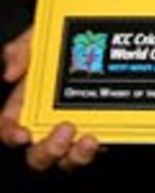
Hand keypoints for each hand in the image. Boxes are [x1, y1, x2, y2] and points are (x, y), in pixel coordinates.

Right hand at [2, 27, 101, 170]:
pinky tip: (107, 135)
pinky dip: (102, 146)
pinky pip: (100, 147)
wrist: (106, 36)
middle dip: (47, 150)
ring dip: (75, 156)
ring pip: (67, 159)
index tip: (22, 132)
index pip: (10, 126)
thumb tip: (11, 72)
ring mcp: (78, 127)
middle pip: (38, 153)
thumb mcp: (44, 33)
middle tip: (66, 130)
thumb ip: (23, 48)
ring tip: (90, 140)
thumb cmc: (69, 37)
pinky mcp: (104, 128)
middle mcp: (50, 120)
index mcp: (30, 101)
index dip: (10, 133)